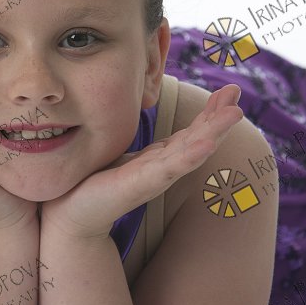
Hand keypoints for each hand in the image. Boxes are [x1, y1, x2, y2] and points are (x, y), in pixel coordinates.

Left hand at [39, 84, 244, 239]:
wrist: (68, 213)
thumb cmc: (91, 183)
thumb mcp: (117, 153)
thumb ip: (134, 142)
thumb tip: (130, 112)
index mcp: (158, 159)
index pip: (192, 132)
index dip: (211, 112)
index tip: (230, 90)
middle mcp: (162, 168)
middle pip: (198, 138)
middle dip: (219, 117)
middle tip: (237, 91)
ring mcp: (153, 178)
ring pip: (191, 151)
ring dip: (214, 132)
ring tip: (234, 114)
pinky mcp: (139, 185)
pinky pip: (169, 168)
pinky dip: (189, 156)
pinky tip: (205, 144)